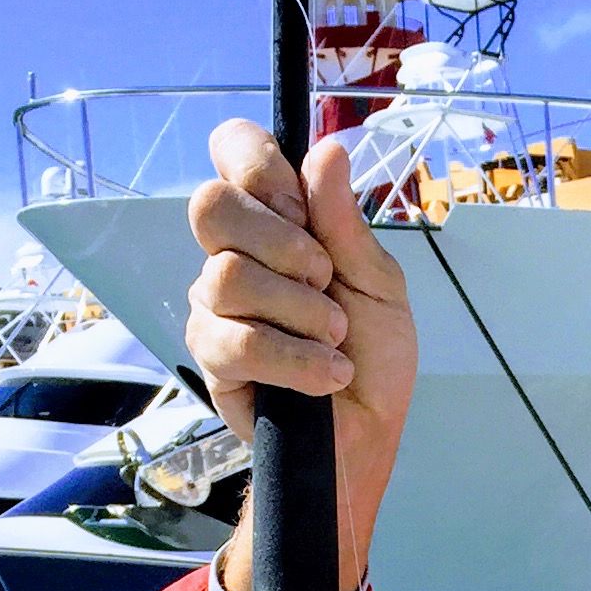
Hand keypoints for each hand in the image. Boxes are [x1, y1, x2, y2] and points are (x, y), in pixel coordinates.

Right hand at [187, 120, 415, 590]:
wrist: (365, 439)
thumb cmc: (373, 361)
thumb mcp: (379, 287)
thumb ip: (347, 225)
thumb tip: (326, 150)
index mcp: (276, 224)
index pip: (233, 152)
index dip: (255, 160)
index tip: (300, 203)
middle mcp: (234, 257)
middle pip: (211, 205)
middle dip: (281, 242)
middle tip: (324, 280)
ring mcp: (215, 308)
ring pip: (228, 276)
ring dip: (300, 311)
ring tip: (336, 340)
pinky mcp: (214, 360)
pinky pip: (238, 341)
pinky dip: (295, 359)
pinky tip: (326, 375)